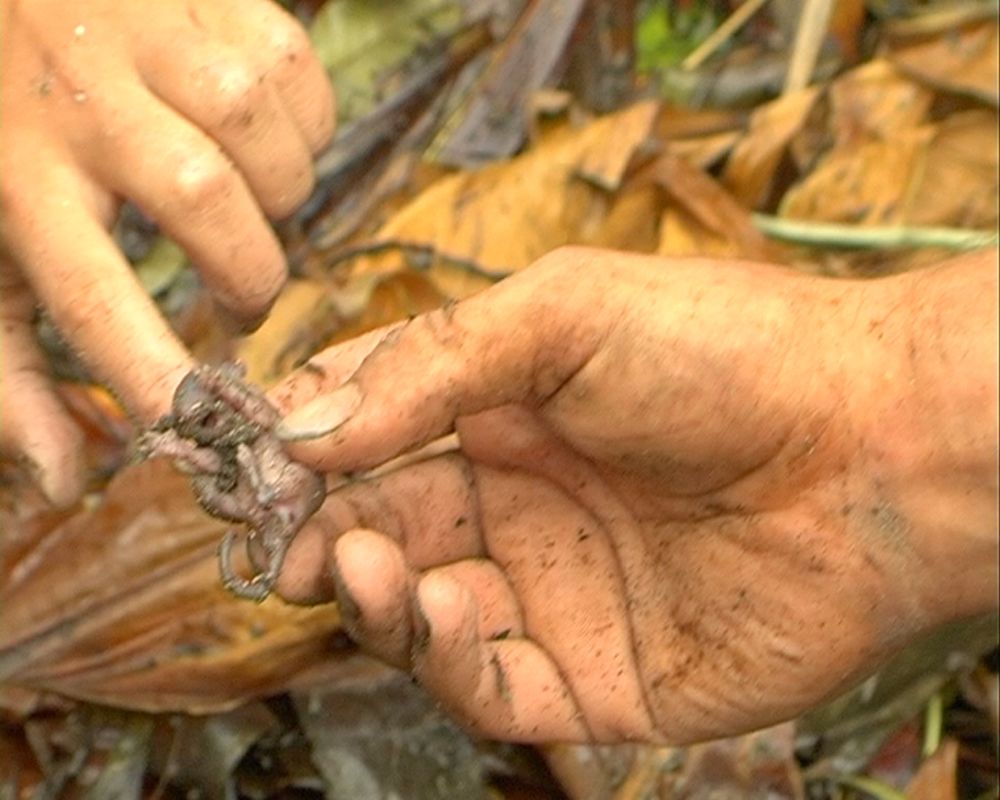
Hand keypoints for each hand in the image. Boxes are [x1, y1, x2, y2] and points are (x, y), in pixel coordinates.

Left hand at [0, 0, 333, 503]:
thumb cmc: (1, 138)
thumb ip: (12, 373)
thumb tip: (65, 482)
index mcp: (17, 177)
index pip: (97, 299)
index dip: (160, 373)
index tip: (210, 428)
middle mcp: (84, 99)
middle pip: (206, 206)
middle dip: (250, 274)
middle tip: (239, 293)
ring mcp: (154, 33)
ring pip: (269, 147)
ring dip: (281, 199)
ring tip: (246, 204)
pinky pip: (303, 86)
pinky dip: (306, 131)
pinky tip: (260, 139)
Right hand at [268, 247, 997, 743]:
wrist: (871, 448)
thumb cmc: (726, 354)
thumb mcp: (562, 314)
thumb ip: (428, 367)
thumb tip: (301, 425)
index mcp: (509, 411)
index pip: (377, 431)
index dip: (311, 445)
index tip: (255, 457)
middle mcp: (523, 502)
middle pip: (384, 526)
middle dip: (323, 531)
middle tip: (283, 537)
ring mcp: (555, 590)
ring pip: (421, 613)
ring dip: (369, 595)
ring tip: (355, 565)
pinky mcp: (596, 676)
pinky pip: (489, 685)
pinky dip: (441, 656)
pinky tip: (430, 608)